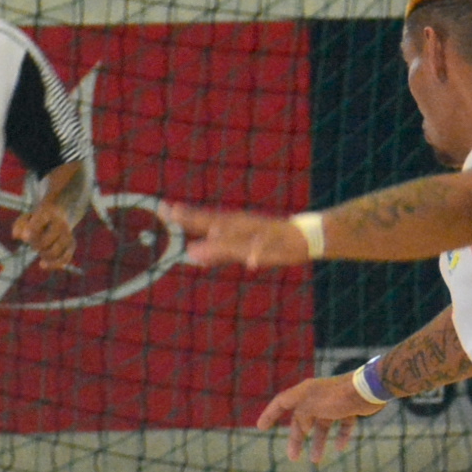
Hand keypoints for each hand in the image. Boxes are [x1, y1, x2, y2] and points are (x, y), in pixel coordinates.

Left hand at [10, 196, 79, 271]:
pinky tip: (42, 264)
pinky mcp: (71, 244)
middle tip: (33, 243)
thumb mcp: (26, 218)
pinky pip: (65, 258)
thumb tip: (17, 236)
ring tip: (41, 252)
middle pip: (44, 242)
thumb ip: (19, 225)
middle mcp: (60, 224)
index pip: (39, 224)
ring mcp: (67, 234)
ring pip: (54, 252)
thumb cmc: (37, 219)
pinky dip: (53, 264)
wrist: (59, 213)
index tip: (24, 239)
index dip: (31, 232)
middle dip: (35, 246)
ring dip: (43, 255)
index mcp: (47, 214)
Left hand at [174, 204, 311, 269]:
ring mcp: (260, 232)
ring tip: (207, 236)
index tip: (164, 208)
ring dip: (224, 237)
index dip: (185, 215)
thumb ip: (216, 252)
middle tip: (174, 211)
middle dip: (196, 217)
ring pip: (240, 233)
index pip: (205, 219)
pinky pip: (267, 248)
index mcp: (235, 226)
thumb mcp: (240, 250)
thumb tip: (191, 253)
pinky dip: (258, 253)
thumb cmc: (270, 242)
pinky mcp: (278, 241)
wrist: (308, 236)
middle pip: (217, 220)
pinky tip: (250, 263)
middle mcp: (244, 224)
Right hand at [258, 373, 382, 463]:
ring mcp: (333, 403)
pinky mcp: (349, 408)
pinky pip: (342, 425)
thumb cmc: (337, 397)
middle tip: (293, 457)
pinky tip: (340, 448)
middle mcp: (316, 396)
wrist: (368, 390)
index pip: (281, 402)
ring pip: (322, 425)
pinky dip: (340, 436)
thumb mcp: (311, 406)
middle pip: (302, 419)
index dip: (270, 414)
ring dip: (318, 442)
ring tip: (316, 460)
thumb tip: (302, 426)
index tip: (261, 427)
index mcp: (304, 392)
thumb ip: (302, 415)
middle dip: (297, 439)